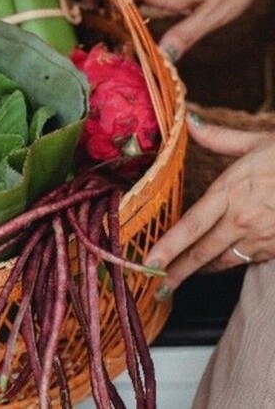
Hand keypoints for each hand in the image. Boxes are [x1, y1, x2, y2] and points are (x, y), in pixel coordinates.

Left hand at [144, 114, 274, 299]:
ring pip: (222, 262)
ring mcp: (262, 237)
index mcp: (231, 191)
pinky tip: (217, 261)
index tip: (148, 262)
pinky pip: (246, 261)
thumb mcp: (258, 141)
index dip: (168, 247)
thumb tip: (190, 123)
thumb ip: (219, 137)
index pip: (191, 225)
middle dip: (176, 272)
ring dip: (200, 269)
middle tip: (156, 286)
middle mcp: (243, 219)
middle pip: (201, 253)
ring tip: (181, 276)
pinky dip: (229, 262)